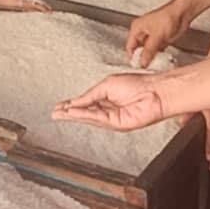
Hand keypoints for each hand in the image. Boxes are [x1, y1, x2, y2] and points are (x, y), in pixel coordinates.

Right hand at [0, 0, 47, 10]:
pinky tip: (26, 1)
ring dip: (30, 6)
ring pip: (19, 4)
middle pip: (21, 6)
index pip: (21, 4)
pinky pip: (15, 0)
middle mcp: (1, 1)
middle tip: (47, 10)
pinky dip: (23, 1)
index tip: (43, 8)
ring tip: (40, 8)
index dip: (33, 6)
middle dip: (34, 8)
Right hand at [53, 73, 175, 130]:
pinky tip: (74, 113)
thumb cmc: (138, 85)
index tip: (60, 106)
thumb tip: (76, 101)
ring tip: (60, 113)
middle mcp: (108, 109)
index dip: (72, 104)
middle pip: (85, 112)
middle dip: (69, 112)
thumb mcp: (107, 85)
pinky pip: (98, 118)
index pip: (86, 102)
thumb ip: (91, 95)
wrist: (154, 92)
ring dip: (73, 115)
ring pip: (89, 117)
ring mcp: (112, 118)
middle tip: (55, 113)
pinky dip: (85, 115)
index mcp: (107, 98)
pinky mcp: (117, 123)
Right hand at [127, 0, 193, 67]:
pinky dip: (158, 55)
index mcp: (137, 28)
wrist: (182, 14)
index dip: (133, 57)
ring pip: (148, 51)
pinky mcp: (160, 40)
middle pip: (138, 50)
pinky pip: (156, 51)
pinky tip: (161, 60)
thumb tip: (142, 62)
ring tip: (155, 65)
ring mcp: (152, 36)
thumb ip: (149, 50)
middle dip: (142, 58)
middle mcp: (142, 32)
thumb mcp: (156, 35)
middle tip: (147, 67)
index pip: (130, 46)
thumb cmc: (168, 17)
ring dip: (151, 58)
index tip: (139, 66)